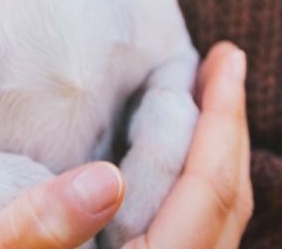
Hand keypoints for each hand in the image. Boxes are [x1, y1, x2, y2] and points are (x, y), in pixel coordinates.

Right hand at [118, 42, 251, 248]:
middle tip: (226, 59)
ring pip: (224, 212)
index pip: (209, 187)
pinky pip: (205, 222)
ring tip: (207, 91)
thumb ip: (50, 225)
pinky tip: (182, 147)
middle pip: (230, 197)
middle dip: (230, 122)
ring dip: (220, 147)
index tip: (229, 57)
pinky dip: (203, 174)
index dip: (221, 117)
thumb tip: (106, 179)